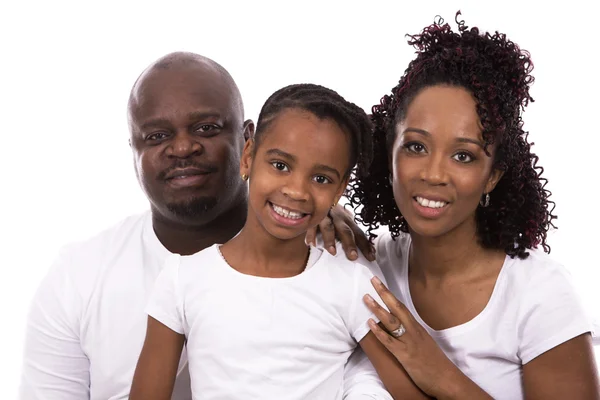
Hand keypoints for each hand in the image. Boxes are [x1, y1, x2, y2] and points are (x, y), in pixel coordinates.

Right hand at [305, 204, 374, 260]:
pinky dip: (311, 235)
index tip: (371, 258)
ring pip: (329, 228)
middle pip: (346, 231)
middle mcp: (339, 219)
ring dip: (330, 240)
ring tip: (332, 252)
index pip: (359, 234)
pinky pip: (311, 226)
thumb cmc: (334, 215)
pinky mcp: (313, 217)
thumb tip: (367, 250)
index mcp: (348, 221)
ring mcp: (326, 217)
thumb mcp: (344, 222)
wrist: (319, 196)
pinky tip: (311, 244)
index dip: (365, 246)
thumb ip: (352, 234)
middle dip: (350, 244)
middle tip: (353, 257)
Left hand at [364, 276, 461, 398]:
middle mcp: (413, 331)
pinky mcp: (405, 355)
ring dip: (378, 309)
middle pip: (397, 308)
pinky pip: (389, 342)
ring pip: (392, 322)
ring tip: (366, 298)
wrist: (447, 379)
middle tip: (372, 280)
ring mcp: (409, 342)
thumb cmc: (435, 363)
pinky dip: (379, 332)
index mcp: (417, 328)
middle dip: (384, 293)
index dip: (389, 294)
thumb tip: (400, 327)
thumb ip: (412, 334)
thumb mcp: (423, 343)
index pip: (401, 306)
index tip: (379, 283)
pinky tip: (370, 324)